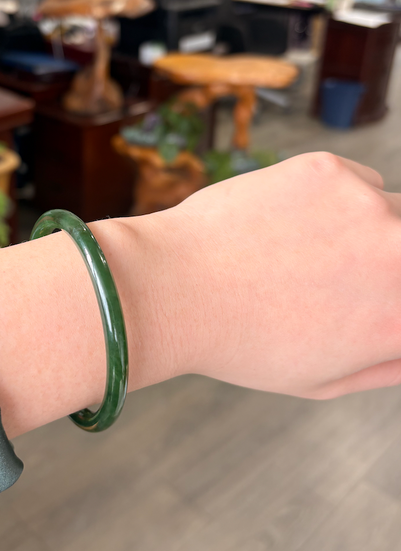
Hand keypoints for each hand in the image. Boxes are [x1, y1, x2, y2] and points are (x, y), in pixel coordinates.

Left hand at [145, 152, 400, 399]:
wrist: (173, 289)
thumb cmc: (240, 341)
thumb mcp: (324, 379)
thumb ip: (387, 363)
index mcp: (400, 318)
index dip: (388, 298)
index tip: (366, 291)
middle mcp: (400, 258)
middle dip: (388, 260)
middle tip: (338, 273)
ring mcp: (368, 207)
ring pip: (393, 210)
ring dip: (366, 228)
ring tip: (302, 251)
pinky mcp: (330, 171)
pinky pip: (358, 182)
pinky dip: (335, 199)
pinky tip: (286, 223)